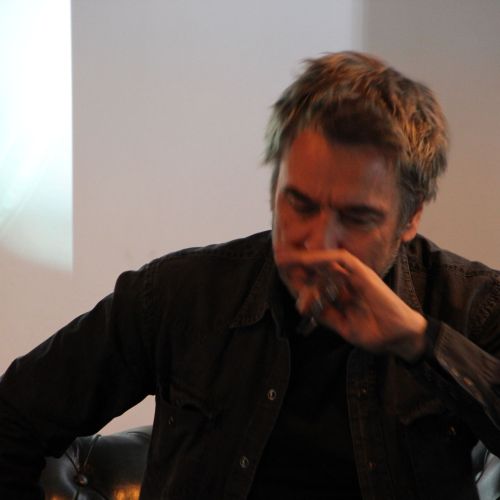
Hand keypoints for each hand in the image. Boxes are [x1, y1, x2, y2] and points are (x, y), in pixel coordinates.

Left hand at [275, 248, 427, 361]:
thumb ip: (323, 313)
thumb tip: (303, 305)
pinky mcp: (363, 273)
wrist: (397, 338)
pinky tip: (306, 259)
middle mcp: (346, 281)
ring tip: (284, 257)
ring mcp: (355, 276)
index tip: (280, 273)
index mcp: (340, 292)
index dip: (297, 277)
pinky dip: (323, 258)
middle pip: (317, 268)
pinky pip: (340, 259)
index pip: (315, 280)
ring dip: (304, 259)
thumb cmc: (373, 332)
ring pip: (325, 262)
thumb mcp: (340, 323)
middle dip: (296, 264)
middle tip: (277, 258)